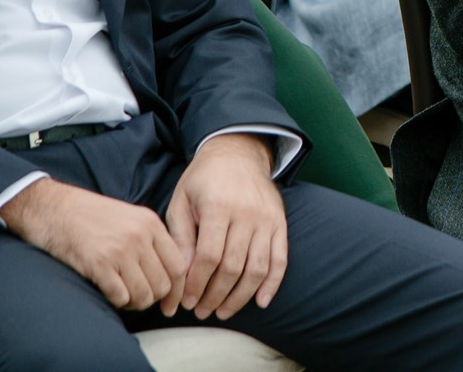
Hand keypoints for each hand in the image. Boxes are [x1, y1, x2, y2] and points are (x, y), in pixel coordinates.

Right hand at [0, 176, 187, 310]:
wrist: (55, 210)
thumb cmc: (92, 217)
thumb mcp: (131, 218)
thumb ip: (152, 240)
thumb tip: (169, 274)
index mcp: (151, 223)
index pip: (179, 265)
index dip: (176, 289)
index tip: (169, 301)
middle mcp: (140, 236)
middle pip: (163, 284)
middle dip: (154, 297)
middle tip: (140, 297)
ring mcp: (120, 250)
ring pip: (144, 295)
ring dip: (135, 302)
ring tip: (125, 296)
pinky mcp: (99, 264)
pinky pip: (121, 297)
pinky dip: (118, 302)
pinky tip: (111, 293)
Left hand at [163, 133, 288, 319]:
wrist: (238, 151)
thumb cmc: (203, 179)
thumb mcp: (181, 202)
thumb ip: (181, 239)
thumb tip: (183, 276)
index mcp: (219, 206)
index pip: (209, 257)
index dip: (196, 284)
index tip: (185, 300)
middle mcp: (247, 213)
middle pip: (233, 267)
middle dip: (215, 295)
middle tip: (201, 311)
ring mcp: (267, 219)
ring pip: (257, 268)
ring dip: (240, 296)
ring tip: (223, 311)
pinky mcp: (280, 223)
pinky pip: (280, 258)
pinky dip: (273, 283)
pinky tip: (261, 301)